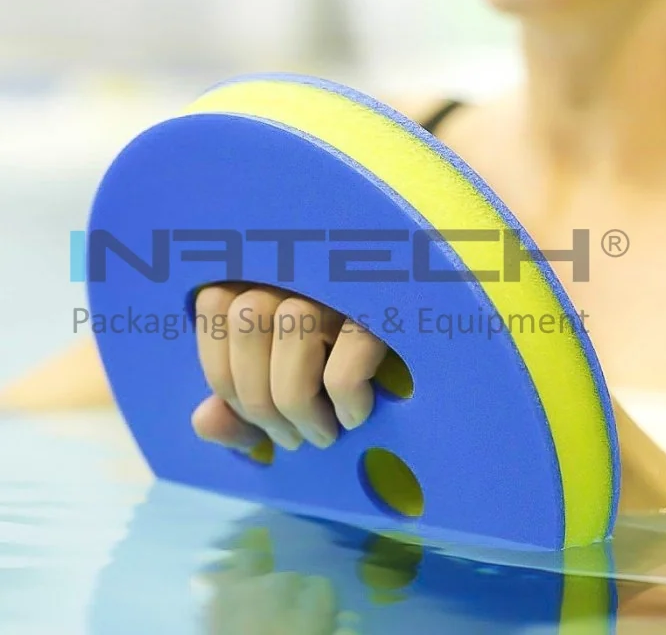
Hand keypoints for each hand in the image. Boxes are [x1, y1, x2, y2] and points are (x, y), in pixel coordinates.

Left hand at [191, 283, 388, 452]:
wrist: (426, 325)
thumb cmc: (342, 357)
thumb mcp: (283, 381)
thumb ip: (237, 403)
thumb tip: (204, 421)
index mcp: (269, 271)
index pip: (215, 306)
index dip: (222, 370)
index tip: (253, 414)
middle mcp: (302, 264)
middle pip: (249, 321)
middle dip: (259, 400)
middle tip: (289, 438)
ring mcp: (346, 281)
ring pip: (294, 331)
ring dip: (300, 408)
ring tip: (321, 434)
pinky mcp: (388, 307)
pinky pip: (346, 365)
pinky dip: (346, 402)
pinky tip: (356, 415)